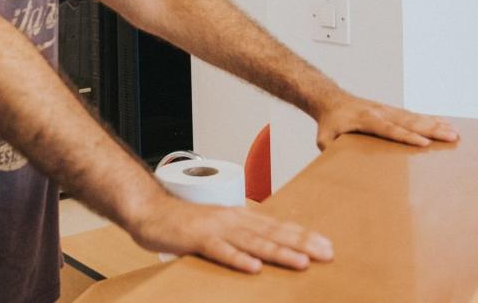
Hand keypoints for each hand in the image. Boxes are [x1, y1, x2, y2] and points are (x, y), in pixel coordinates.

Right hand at [127, 193, 333, 273]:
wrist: (150, 210)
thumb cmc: (185, 221)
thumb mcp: (220, 225)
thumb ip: (241, 231)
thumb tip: (265, 243)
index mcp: (240, 216)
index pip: (278, 226)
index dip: (303, 235)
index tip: (326, 245)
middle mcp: (233, 219)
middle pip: (273, 232)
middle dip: (302, 243)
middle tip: (327, 253)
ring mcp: (216, 229)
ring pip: (253, 242)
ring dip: (279, 252)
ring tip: (302, 262)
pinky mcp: (197, 239)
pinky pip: (220, 251)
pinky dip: (238, 259)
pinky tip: (254, 268)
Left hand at [314, 94, 458, 149]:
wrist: (332, 100)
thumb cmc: (329, 122)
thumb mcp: (324, 138)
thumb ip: (330, 151)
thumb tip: (338, 170)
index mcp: (365, 119)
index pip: (389, 129)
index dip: (407, 137)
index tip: (424, 144)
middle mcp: (380, 112)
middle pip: (409, 121)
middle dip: (432, 129)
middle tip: (452, 136)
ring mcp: (388, 110)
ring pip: (415, 117)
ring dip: (436, 124)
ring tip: (455, 132)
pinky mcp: (392, 111)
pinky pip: (413, 115)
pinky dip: (430, 118)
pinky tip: (445, 123)